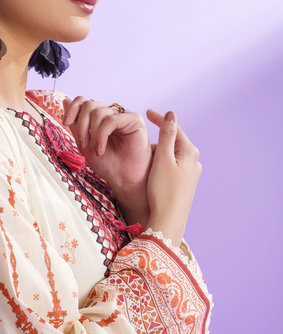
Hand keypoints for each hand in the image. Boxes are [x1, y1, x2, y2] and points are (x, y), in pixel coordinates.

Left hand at [62, 97, 151, 224]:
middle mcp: (112, 113)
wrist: (124, 179)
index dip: (72, 108)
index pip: (84, 101)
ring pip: (98, 112)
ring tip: (97, 150)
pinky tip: (102, 149)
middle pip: (89, 104)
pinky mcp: (135, 120)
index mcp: (101, 117)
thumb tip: (65, 100)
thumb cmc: (108, 164)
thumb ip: (75, 124)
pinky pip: (111, 120)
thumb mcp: (84, 143)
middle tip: (83, 144)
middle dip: (81, 124)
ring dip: (92, 133)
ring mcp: (124, 115)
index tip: (65, 122)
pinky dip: (101, 135)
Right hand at [145, 109, 201, 246]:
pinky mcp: (185, 185)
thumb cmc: (163, 190)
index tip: (147, 112)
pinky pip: (171, 168)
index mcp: (190, 152)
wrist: (169, 221)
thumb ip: (166, 136)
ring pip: (171, 156)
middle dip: (157, 139)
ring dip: (158, 153)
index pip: (174, 128)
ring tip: (142, 158)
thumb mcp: (162, 160)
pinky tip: (151, 171)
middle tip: (139, 140)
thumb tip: (171, 114)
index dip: (160, 119)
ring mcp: (191, 175)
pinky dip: (160, 165)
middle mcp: (194, 162)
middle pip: (173, 142)